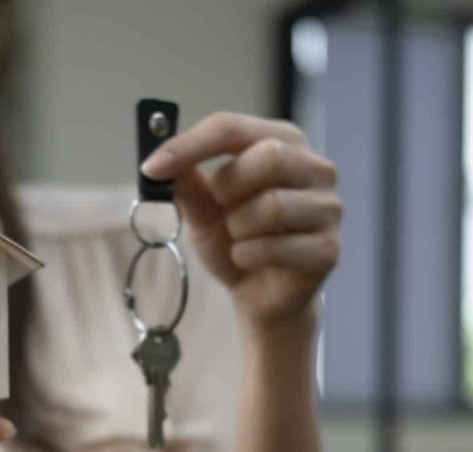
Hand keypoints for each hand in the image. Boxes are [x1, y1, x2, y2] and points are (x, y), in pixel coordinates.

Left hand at [142, 112, 341, 335]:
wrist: (258, 295)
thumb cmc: (235, 242)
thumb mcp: (202, 211)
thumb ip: (186, 184)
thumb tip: (159, 160)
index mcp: (282, 143)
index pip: (232, 127)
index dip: (189, 146)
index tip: (152, 167)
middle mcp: (315, 168)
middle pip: (270, 156)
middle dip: (229, 188)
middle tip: (220, 210)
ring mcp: (328, 208)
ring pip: (273, 206)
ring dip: (238, 230)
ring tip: (240, 239)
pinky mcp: (328, 249)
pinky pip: (276, 248)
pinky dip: (248, 257)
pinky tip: (251, 261)